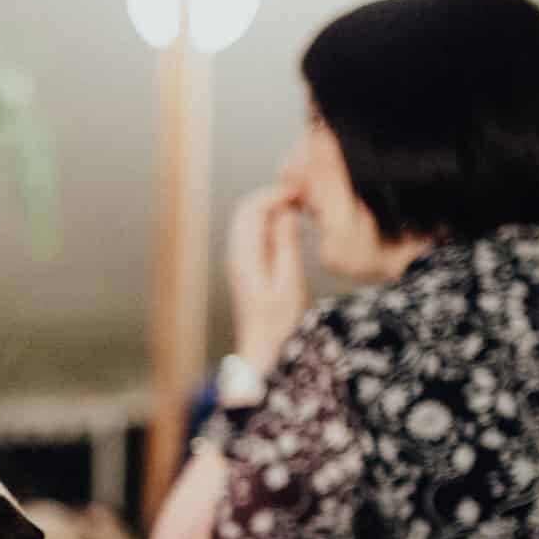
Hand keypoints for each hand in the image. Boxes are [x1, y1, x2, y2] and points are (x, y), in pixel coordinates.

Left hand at [227, 185, 308, 373]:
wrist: (264, 348)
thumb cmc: (279, 322)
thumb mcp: (289, 282)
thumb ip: (286, 244)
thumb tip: (285, 213)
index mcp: (244, 257)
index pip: (252, 209)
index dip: (276, 193)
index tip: (301, 190)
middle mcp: (236, 255)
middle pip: (247, 209)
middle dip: (273, 195)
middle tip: (302, 194)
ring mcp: (239, 259)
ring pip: (249, 219)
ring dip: (272, 207)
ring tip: (300, 205)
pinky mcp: (246, 265)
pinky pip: (253, 232)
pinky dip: (270, 220)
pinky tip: (291, 224)